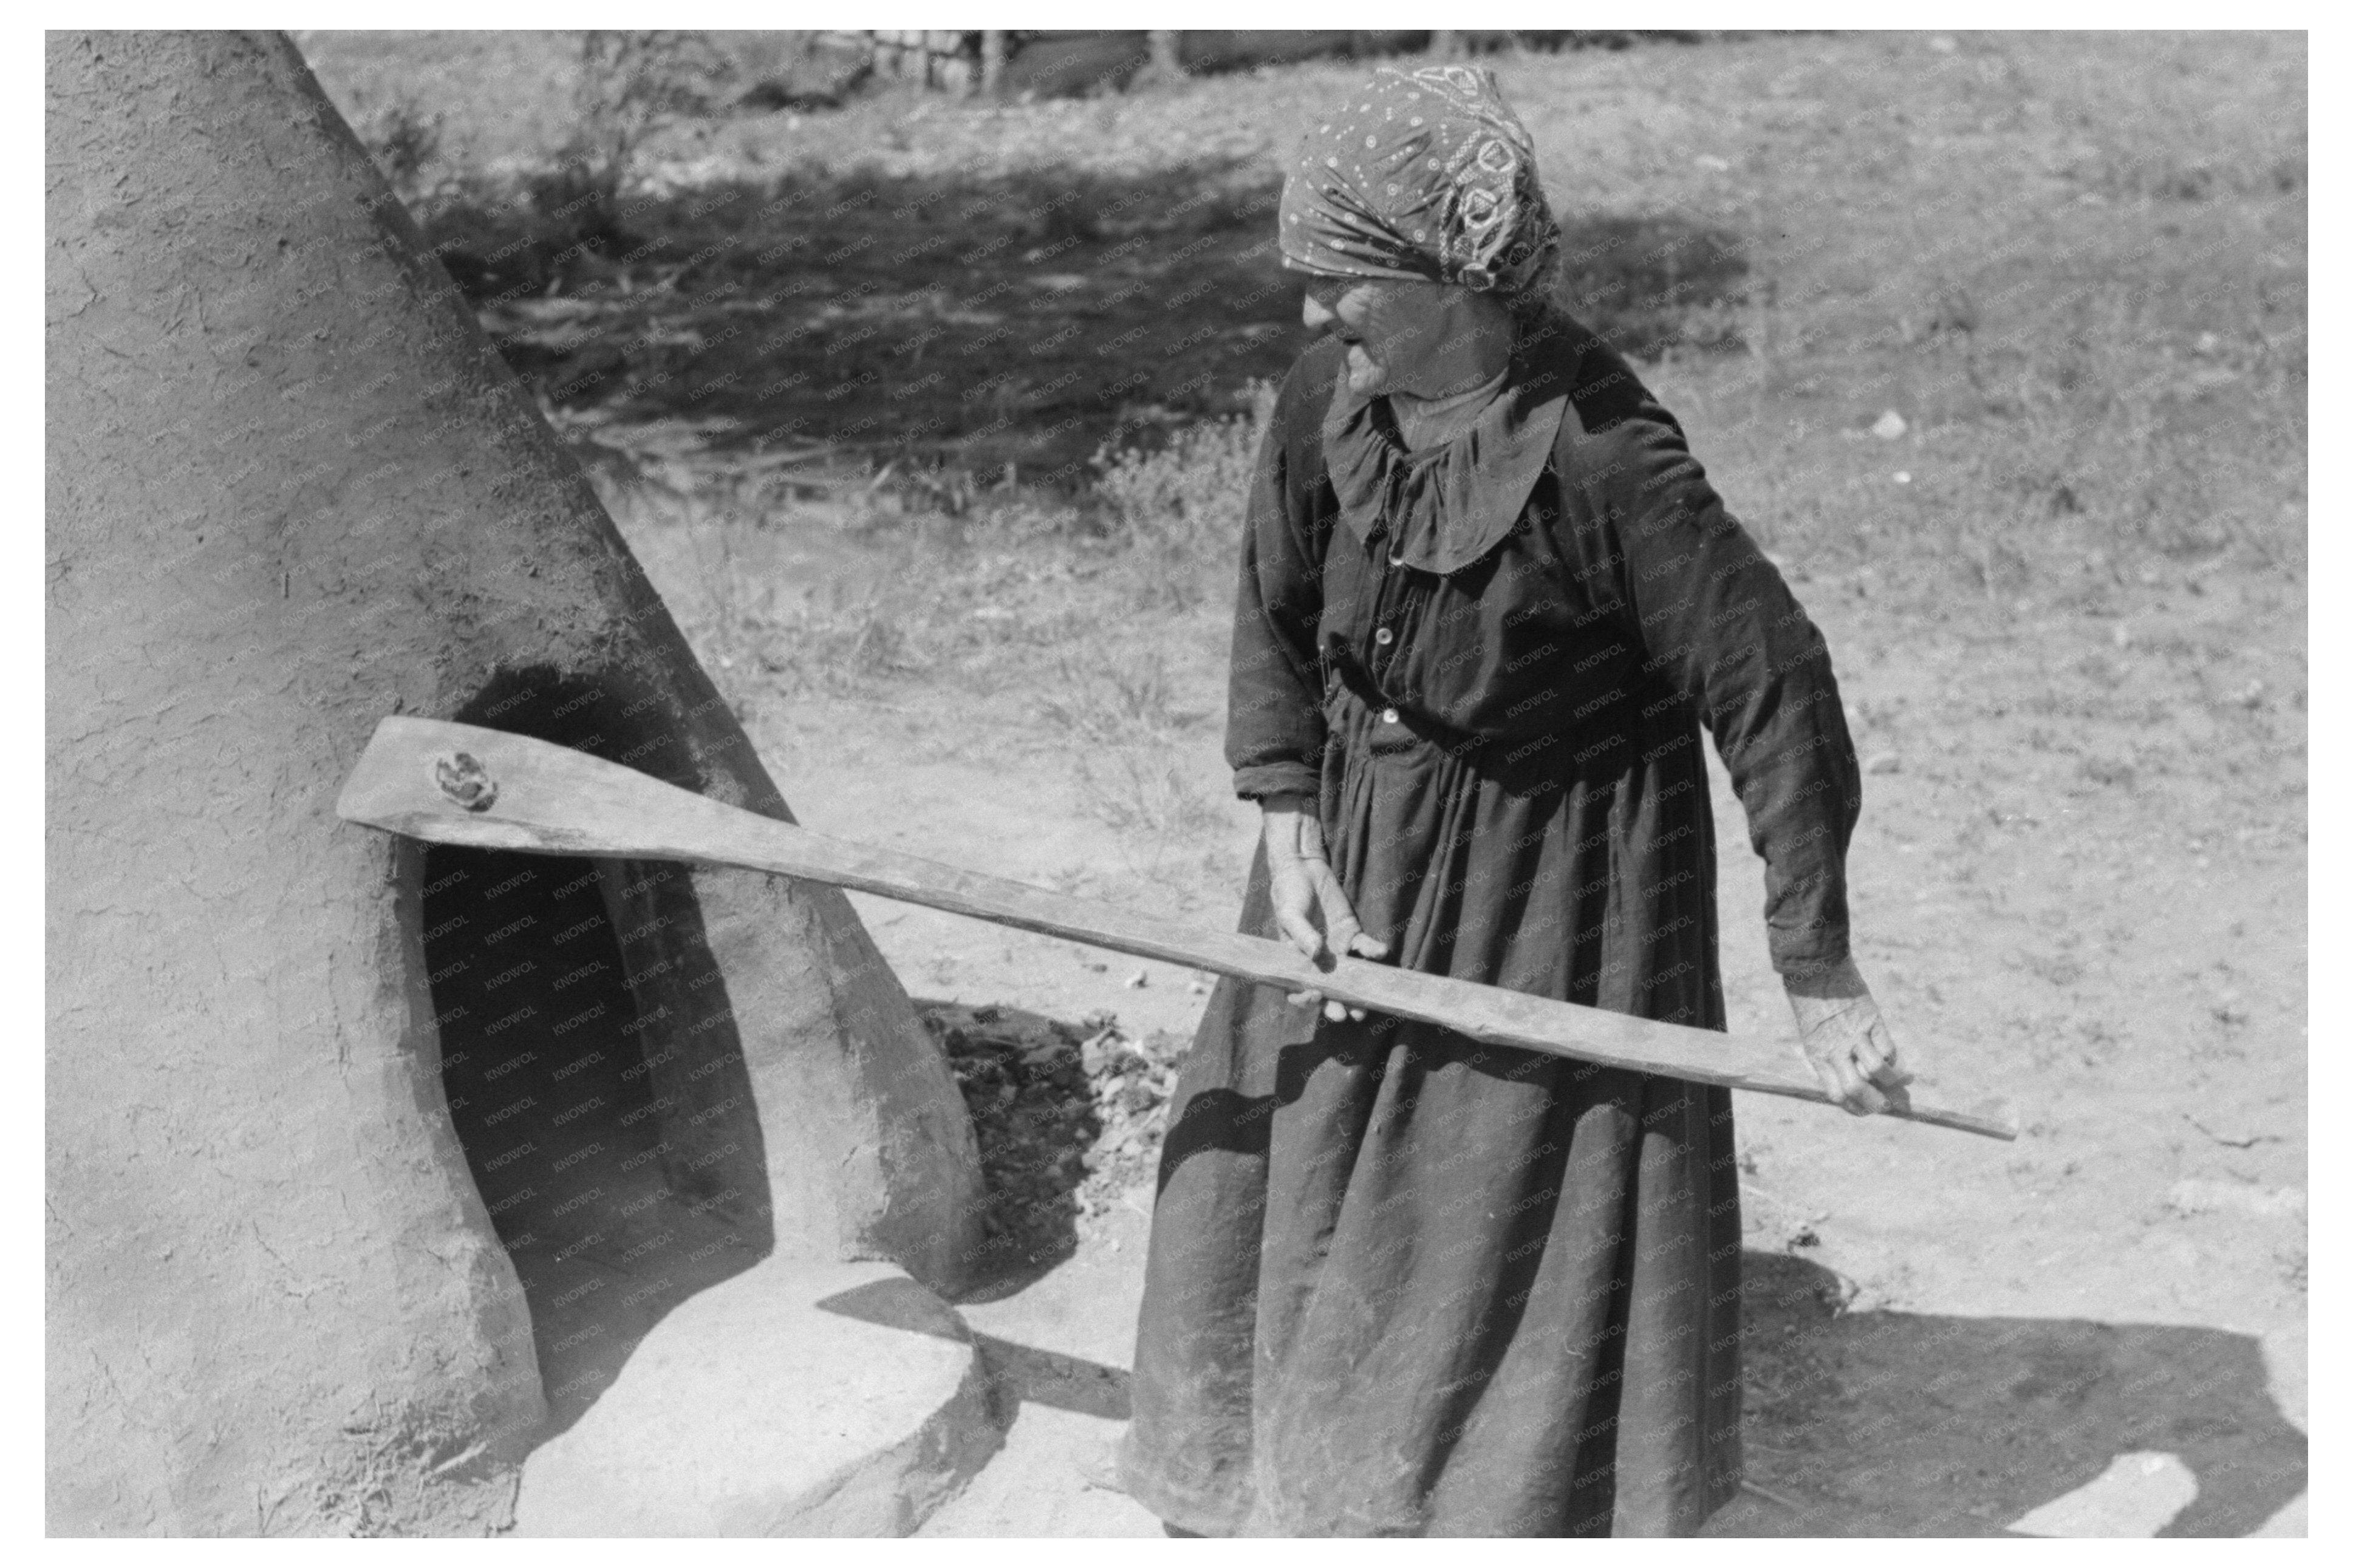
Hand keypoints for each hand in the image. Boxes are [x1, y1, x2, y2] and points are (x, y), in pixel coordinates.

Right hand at [1260, 795, 1388, 1021]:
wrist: (1303, 868)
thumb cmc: (1288, 894)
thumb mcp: (1290, 914)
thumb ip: (1302, 935)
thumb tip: (1316, 954)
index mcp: (1295, 961)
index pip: (1299, 988)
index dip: (1305, 999)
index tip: (1314, 996)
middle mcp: (1318, 961)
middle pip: (1329, 990)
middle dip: (1338, 1004)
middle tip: (1347, 1015)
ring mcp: (1337, 950)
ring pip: (1350, 977)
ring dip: (1360, 990)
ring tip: (1367, 1003)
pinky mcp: (1352, 934)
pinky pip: (1365, 948)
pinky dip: (1374, 951)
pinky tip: (1381, 952)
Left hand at [1783, 955, 1912, 1115]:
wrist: (1815, 966)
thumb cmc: (1809, 1000)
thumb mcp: (1811, 1032)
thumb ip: (1829, 1054)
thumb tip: (1855, 1075)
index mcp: (1817, 1055)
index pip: (1837, 1095)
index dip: (1855, 1108)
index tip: (1865, 1110)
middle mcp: (1835, 1049)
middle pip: (1857, 1089)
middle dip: (1875, 1103)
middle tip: (1885, 1105)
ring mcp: (1855, 1035)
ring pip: (1878, 1071)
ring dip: (1890, 1081)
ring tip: (1893, 1080)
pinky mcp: (1872, 1019)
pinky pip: (1888, 1049)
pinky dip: (1893, 1058)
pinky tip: (1892, 1058)